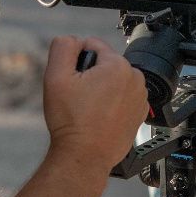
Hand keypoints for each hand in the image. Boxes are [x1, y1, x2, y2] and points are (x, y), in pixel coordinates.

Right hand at [42, 36, 146, 166]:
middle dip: (89, 76)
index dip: (76, 61)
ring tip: (88, 110)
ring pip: (112, 81)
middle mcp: (135, 79)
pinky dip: (110, 104)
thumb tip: (74, 40)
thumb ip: (63, 47)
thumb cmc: (72, 121)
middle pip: (104, 64)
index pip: (92, 45)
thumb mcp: (55, 76)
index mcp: (118, 66)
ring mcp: (139, 98)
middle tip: (78, 98)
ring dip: (100, 90)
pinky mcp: (138, 114)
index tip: (71, 82)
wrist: (84, 156)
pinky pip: (121, 98)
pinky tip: (98, 118)